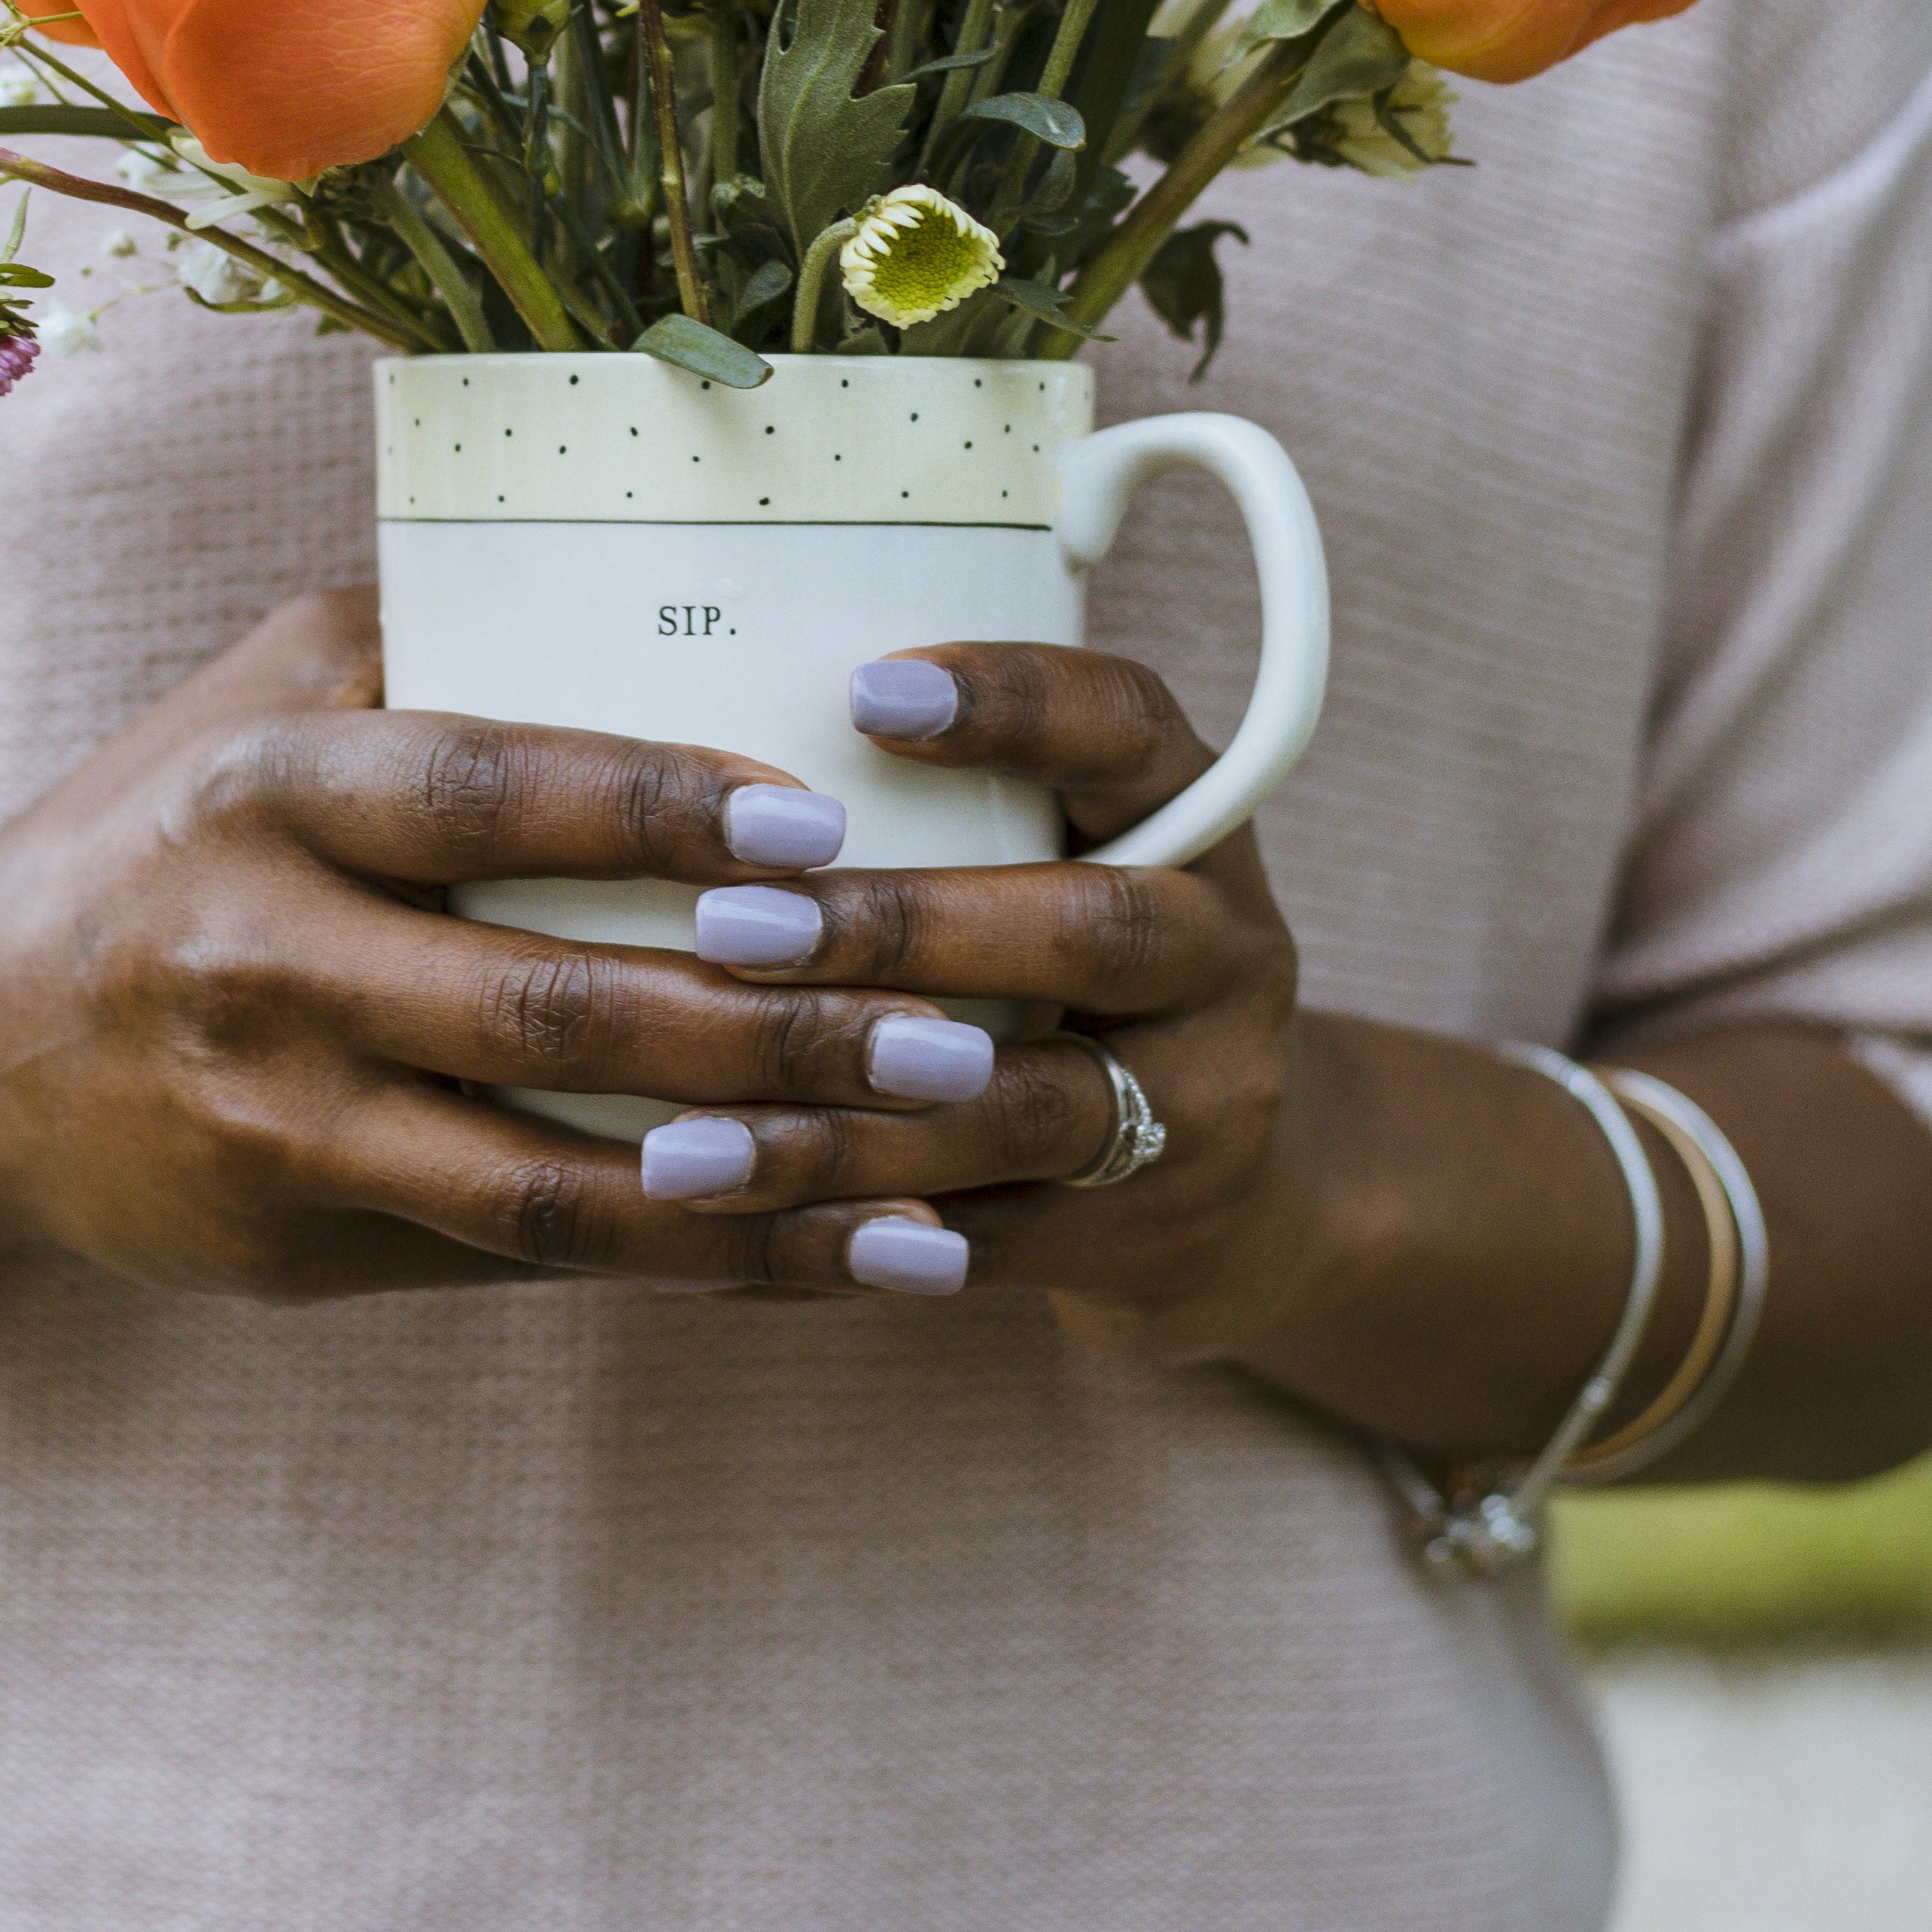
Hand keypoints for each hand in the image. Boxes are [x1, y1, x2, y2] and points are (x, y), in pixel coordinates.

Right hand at [0, 591, 988, 1305]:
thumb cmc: (172, 822)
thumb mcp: (271, 689)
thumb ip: (444, 631)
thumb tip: (683, 575)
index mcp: (269, 792)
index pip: (484, 794)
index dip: (654, 813)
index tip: (826, 831)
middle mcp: (260, 960)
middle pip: (545, 1008)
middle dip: (767, 1030)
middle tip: (952, 1028)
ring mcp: (273, 1124)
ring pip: (550, 1178)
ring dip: (760, 1187)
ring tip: (938, 1181)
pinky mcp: (294, 1246)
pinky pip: (527, 1267)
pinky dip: (698, 1267)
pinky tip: (841, 1260)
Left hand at [633, 637, 1329, 1354]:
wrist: (1245, 1186)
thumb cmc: (1085, 974)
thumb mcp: (1069, 855)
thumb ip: (949, 802)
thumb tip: (704, 731)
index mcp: (1195, 819)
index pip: (1127, 728)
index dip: (1012, 703)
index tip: (861, 690)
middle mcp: (1225, 952)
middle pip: (1087, 928)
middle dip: (901, 927)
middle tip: (732, 925)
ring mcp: (1208, 1103)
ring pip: (1028, 1110)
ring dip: (844, 1124)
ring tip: (686, 1141)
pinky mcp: (1160, 1233)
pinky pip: (994, 1241)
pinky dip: (857, 1236)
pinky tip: (733, 1231)